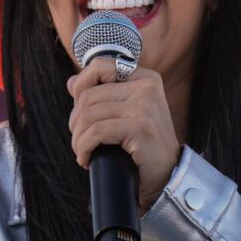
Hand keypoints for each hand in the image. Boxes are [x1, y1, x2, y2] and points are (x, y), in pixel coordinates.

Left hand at [67, 59, 181, 212]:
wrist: (168, 175)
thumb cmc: (144, 146)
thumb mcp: (125, 114)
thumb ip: (102, 95)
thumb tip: (72, 82)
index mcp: (145, 78)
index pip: (100, 66)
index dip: (81, 86)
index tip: (80, 112)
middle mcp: (147, 88)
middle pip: (88, 96)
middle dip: (76, 122)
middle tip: (81, 141)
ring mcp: (145, 107)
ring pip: (89, 116)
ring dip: (78, 139)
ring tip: (83, 152)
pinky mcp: (141, 128)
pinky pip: (97, 132)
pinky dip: (84, 148)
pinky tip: (86, 160)